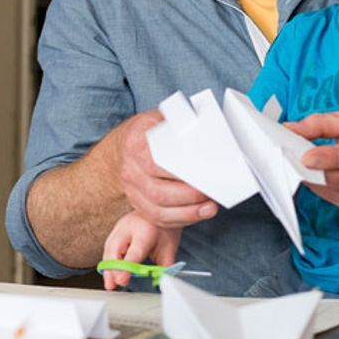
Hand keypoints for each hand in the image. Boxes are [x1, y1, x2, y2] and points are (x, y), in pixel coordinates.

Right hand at [101, 212, 181, 289]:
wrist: (160, 206)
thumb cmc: (164, 227)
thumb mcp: (169, 247)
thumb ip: (164, 266)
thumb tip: (161, 281)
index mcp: (145, 231)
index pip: (133, 252)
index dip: (126, 268)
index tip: (121, 280)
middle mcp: (129, 227)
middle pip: (114, 249)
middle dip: (112, 269)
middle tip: (112, 284)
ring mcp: (120, 226)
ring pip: (108, 248)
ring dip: (107, 267)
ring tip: (110, 282)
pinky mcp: (115, 229)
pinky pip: (108, 246)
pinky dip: (108, 261)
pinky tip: (109, 273)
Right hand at [113, 109, 218, 227]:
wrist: (126, 145)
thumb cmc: (150, 132)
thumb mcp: (160, 119)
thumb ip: (178, 124)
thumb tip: (206, 130)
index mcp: (135, 145)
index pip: (155, 164)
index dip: (179, 174)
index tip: (202, 175)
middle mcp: (130, 170)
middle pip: (158, 192)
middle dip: (188, 197)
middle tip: (211, 193)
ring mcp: (131, 190)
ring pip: (157, 210)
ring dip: (187, 213)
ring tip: (210, 208)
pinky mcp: (138, 204)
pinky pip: (157, 218)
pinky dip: (179, 220)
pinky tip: (196, 215)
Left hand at [287, 109, 338, 222]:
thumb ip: (322, 123)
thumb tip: (290, 128)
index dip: (328, 158)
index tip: (306, 156)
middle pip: (333, 176)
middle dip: (305, 164)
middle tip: (284, 150)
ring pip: (325, 188)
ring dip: (306, 174)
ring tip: (295, 156)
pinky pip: (326, 196)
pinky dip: (315, 182)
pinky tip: (312, 170)